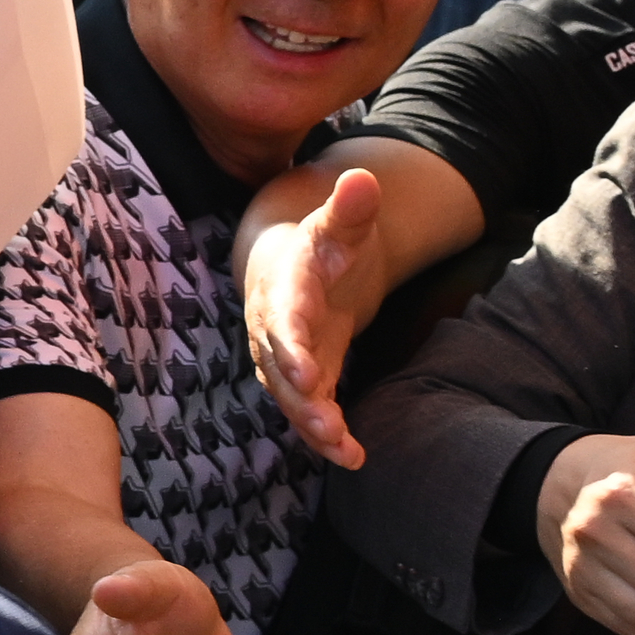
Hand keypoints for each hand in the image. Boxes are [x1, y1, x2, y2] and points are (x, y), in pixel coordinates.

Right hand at [247, 167, 388, 467]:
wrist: (286, 262)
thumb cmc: (318, 242)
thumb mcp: (336, 222)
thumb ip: (350, 207)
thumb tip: (362, 178)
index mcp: (282, 288)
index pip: (283, 320)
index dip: (293, 348)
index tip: (310, 375)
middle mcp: (273, 329)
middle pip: (281, 370)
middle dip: (302, 401)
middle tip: (326, 425)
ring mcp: (283, 358)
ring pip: (290, 398)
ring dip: (313, 425)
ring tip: (343, 449)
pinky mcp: (302, 378)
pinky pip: (308, 410)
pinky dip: (326, 434)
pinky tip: (354, 456)